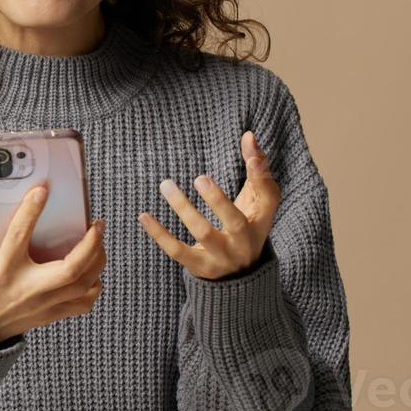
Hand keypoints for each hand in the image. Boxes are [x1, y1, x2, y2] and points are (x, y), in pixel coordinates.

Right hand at [0, 182, 106, 348]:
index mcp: (3, 269)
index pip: (19, 234)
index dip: (31, 210)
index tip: (42, 191)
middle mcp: (27, 288)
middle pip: (71, 268)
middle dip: (91, 244)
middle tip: (97, 225)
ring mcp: (42, 304)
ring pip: (84, 285)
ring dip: (97, 262)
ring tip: (98, 243)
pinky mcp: (50, 315)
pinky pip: (83, 304)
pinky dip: (94, 286)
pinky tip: (92, 272)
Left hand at [137, 130, 278, 280]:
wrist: (242, 275)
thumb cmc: (248, 225)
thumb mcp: (257, 200)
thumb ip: (255, 169)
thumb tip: (248, 135)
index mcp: (261, 221)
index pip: (267, 197)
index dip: (261, 177)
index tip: (253, 159)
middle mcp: (244, 242)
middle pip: (234, 222)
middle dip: (218, 200)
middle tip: (200, 177)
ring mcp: (221, 257)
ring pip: (202, 233)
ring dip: (183, 208)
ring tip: (166, 184)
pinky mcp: (200, 266)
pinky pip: (176, 250)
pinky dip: (159, 233)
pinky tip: (143, 215)